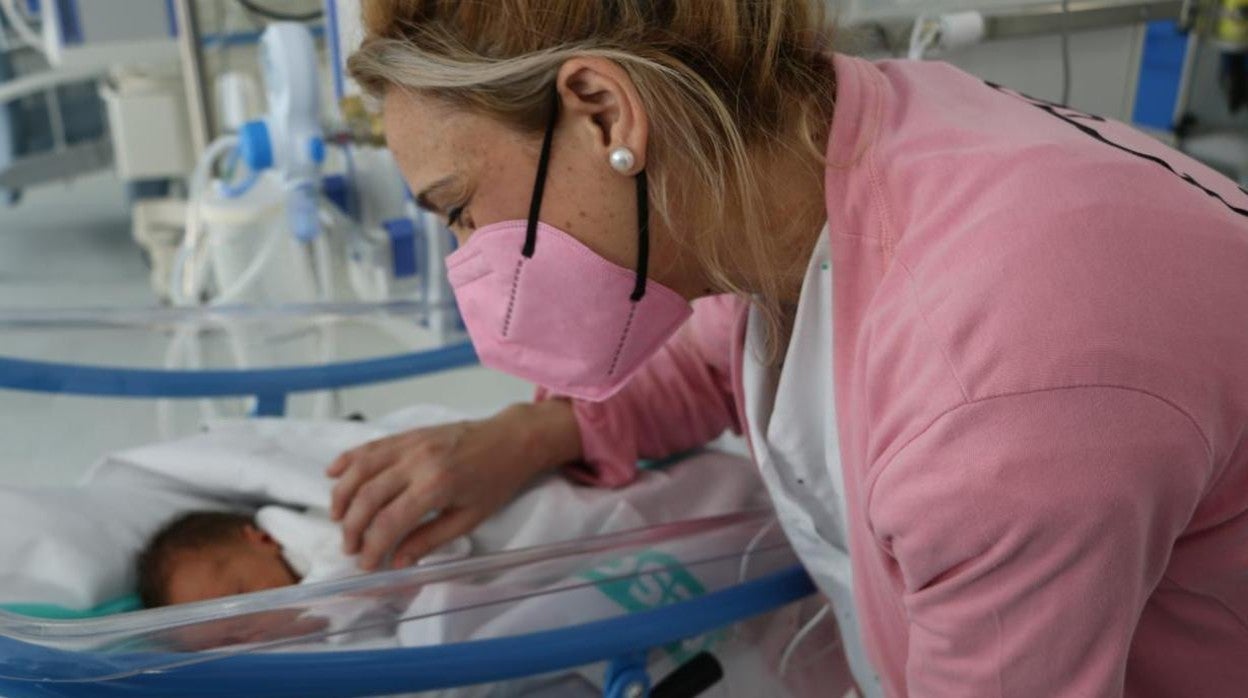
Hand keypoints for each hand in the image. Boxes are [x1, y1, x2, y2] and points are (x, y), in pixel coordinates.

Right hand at [327, 401, 580, 570]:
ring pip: (360, 468)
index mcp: (437, 486)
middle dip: (352, 527)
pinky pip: (369, 446)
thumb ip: (430, 539)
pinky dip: (347, 460)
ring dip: (342, 495)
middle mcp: (417, 462)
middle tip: (351, 548)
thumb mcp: (469, 518)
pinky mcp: (408, 434)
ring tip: (337, 518)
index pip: (389, 522)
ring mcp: (410, 444)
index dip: (372, 548)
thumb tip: (398, 562)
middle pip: (367, 496)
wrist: (512, 439)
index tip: (366, 565)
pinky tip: (333, 475)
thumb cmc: (496, 481)